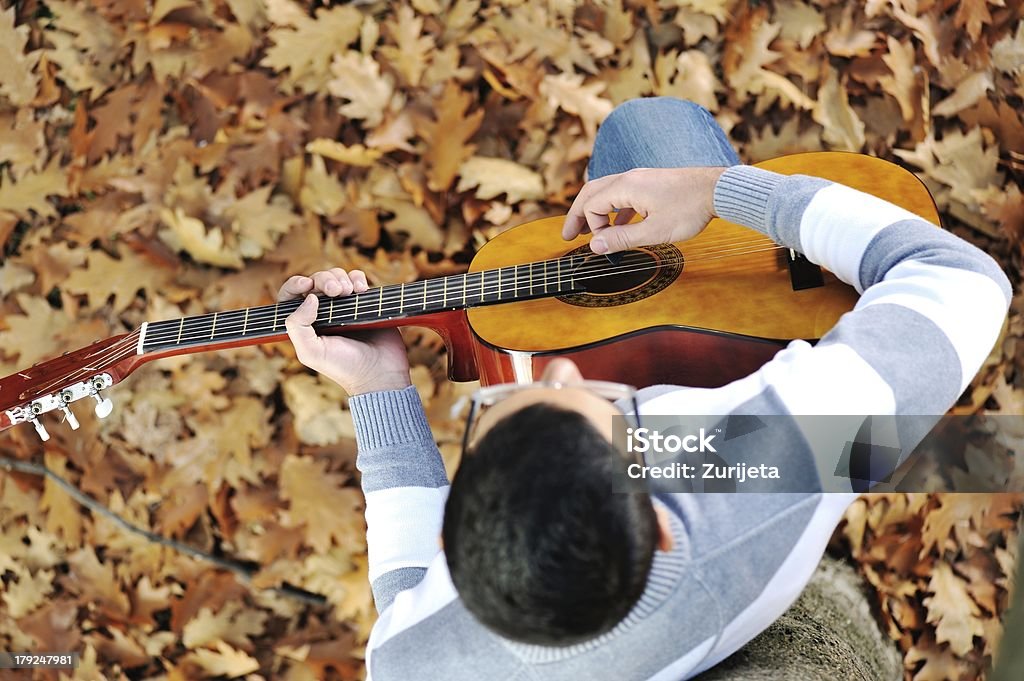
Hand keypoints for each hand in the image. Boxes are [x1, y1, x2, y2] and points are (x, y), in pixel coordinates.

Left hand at [279, 269, 411, 394]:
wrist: (379, 372)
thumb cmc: (343, 367)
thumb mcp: (311, 352)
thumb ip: (298, 326)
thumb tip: (309, 297)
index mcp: (306, 323)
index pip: (291, 296)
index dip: (295, 284)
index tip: (306, 284)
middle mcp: (323, 312)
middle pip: (316, 281)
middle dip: (324, 279)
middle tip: (335, 291)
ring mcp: (344, 306)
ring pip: (336, 277)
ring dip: (341, 277)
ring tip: (349, 292)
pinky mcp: (364, 303)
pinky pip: (357, 280)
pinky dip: (358, 278)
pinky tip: (362, 289)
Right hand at [562, 166, 727, 253]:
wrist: (719, 190)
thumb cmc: (690, 209)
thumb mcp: (654, 231)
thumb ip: (622, 238)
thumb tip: (595, 246)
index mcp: (626, 186)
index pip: (592, 205)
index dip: (591, 227)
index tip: (600, 245)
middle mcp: (630, 177)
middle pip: (592, 192)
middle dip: (578, 214)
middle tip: (568, 235)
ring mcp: (641, 178)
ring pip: (607, 192)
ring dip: (595, 212)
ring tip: (590, 232)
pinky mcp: (651, 183)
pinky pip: (623, 194)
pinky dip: (614, 210)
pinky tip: (619, 225)